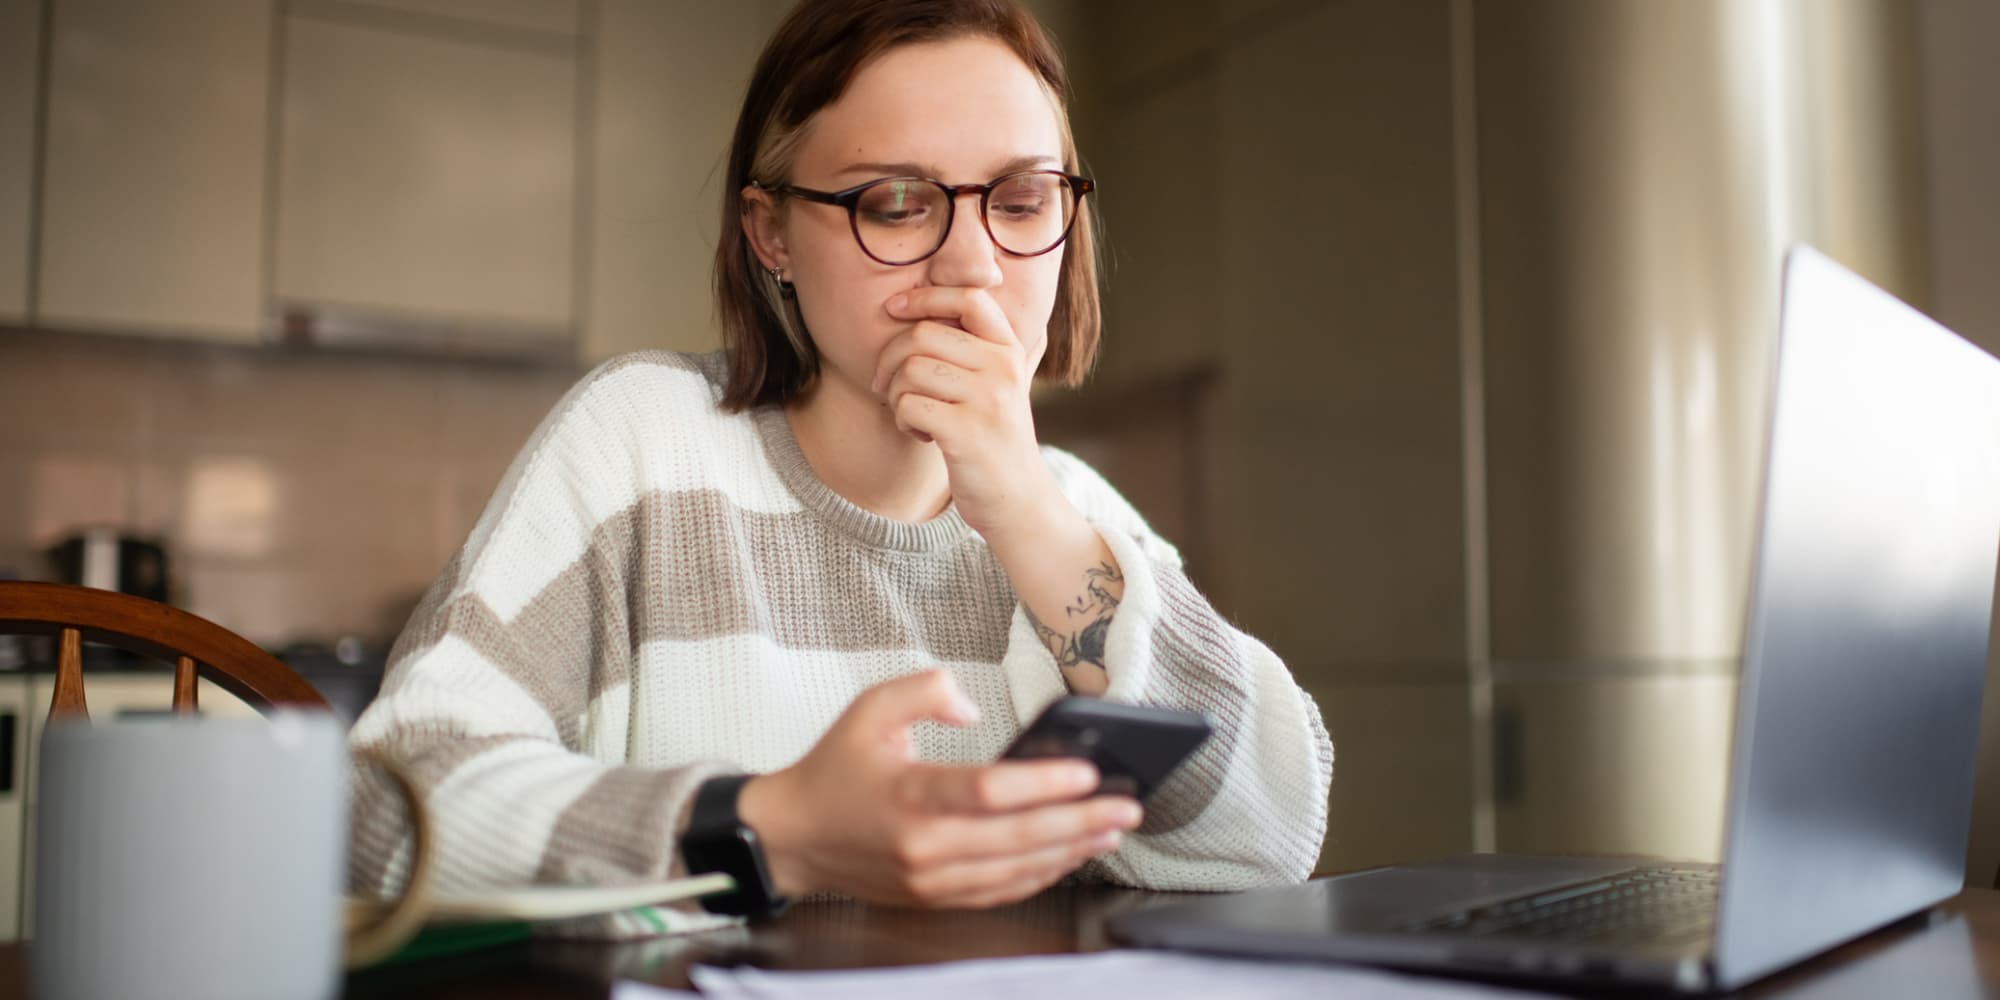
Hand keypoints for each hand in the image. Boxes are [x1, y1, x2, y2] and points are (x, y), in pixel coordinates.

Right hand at [738, 670, 1142, 906]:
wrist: (793, 837)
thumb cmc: (834, 770)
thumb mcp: (868, 709)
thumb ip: (922, 691)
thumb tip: (970, 705)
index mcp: (907, 795)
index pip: (986, 792)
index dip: (1041, 783)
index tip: (1086, 772)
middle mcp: (922, 845)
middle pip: (1017, 838)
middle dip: (1080, 822)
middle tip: (1127, 806)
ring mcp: (931, 878)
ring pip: (1016, 869)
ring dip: (1071, 851)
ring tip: (1112, 830)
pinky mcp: (935, 896)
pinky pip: (1001, 889)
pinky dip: (1041, 874)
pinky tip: (1070, 855)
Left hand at [871, 287, 1056, 540]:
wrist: (1018, 501)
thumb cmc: (995, 440)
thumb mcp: (997, 386)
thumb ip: (973, 348)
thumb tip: (919, 310)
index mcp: (1010, 350)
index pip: (969, 298)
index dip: (925, 296)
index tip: (894, 308)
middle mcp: (1003, 369)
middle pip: (923, 335)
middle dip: (890, 359)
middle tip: (887, 386)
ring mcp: (988, 400)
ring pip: (910, 370)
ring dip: (894, 394)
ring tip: (910, 414)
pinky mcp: (967, 433)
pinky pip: (908, 406)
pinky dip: (902, 420)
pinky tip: (920, 434)